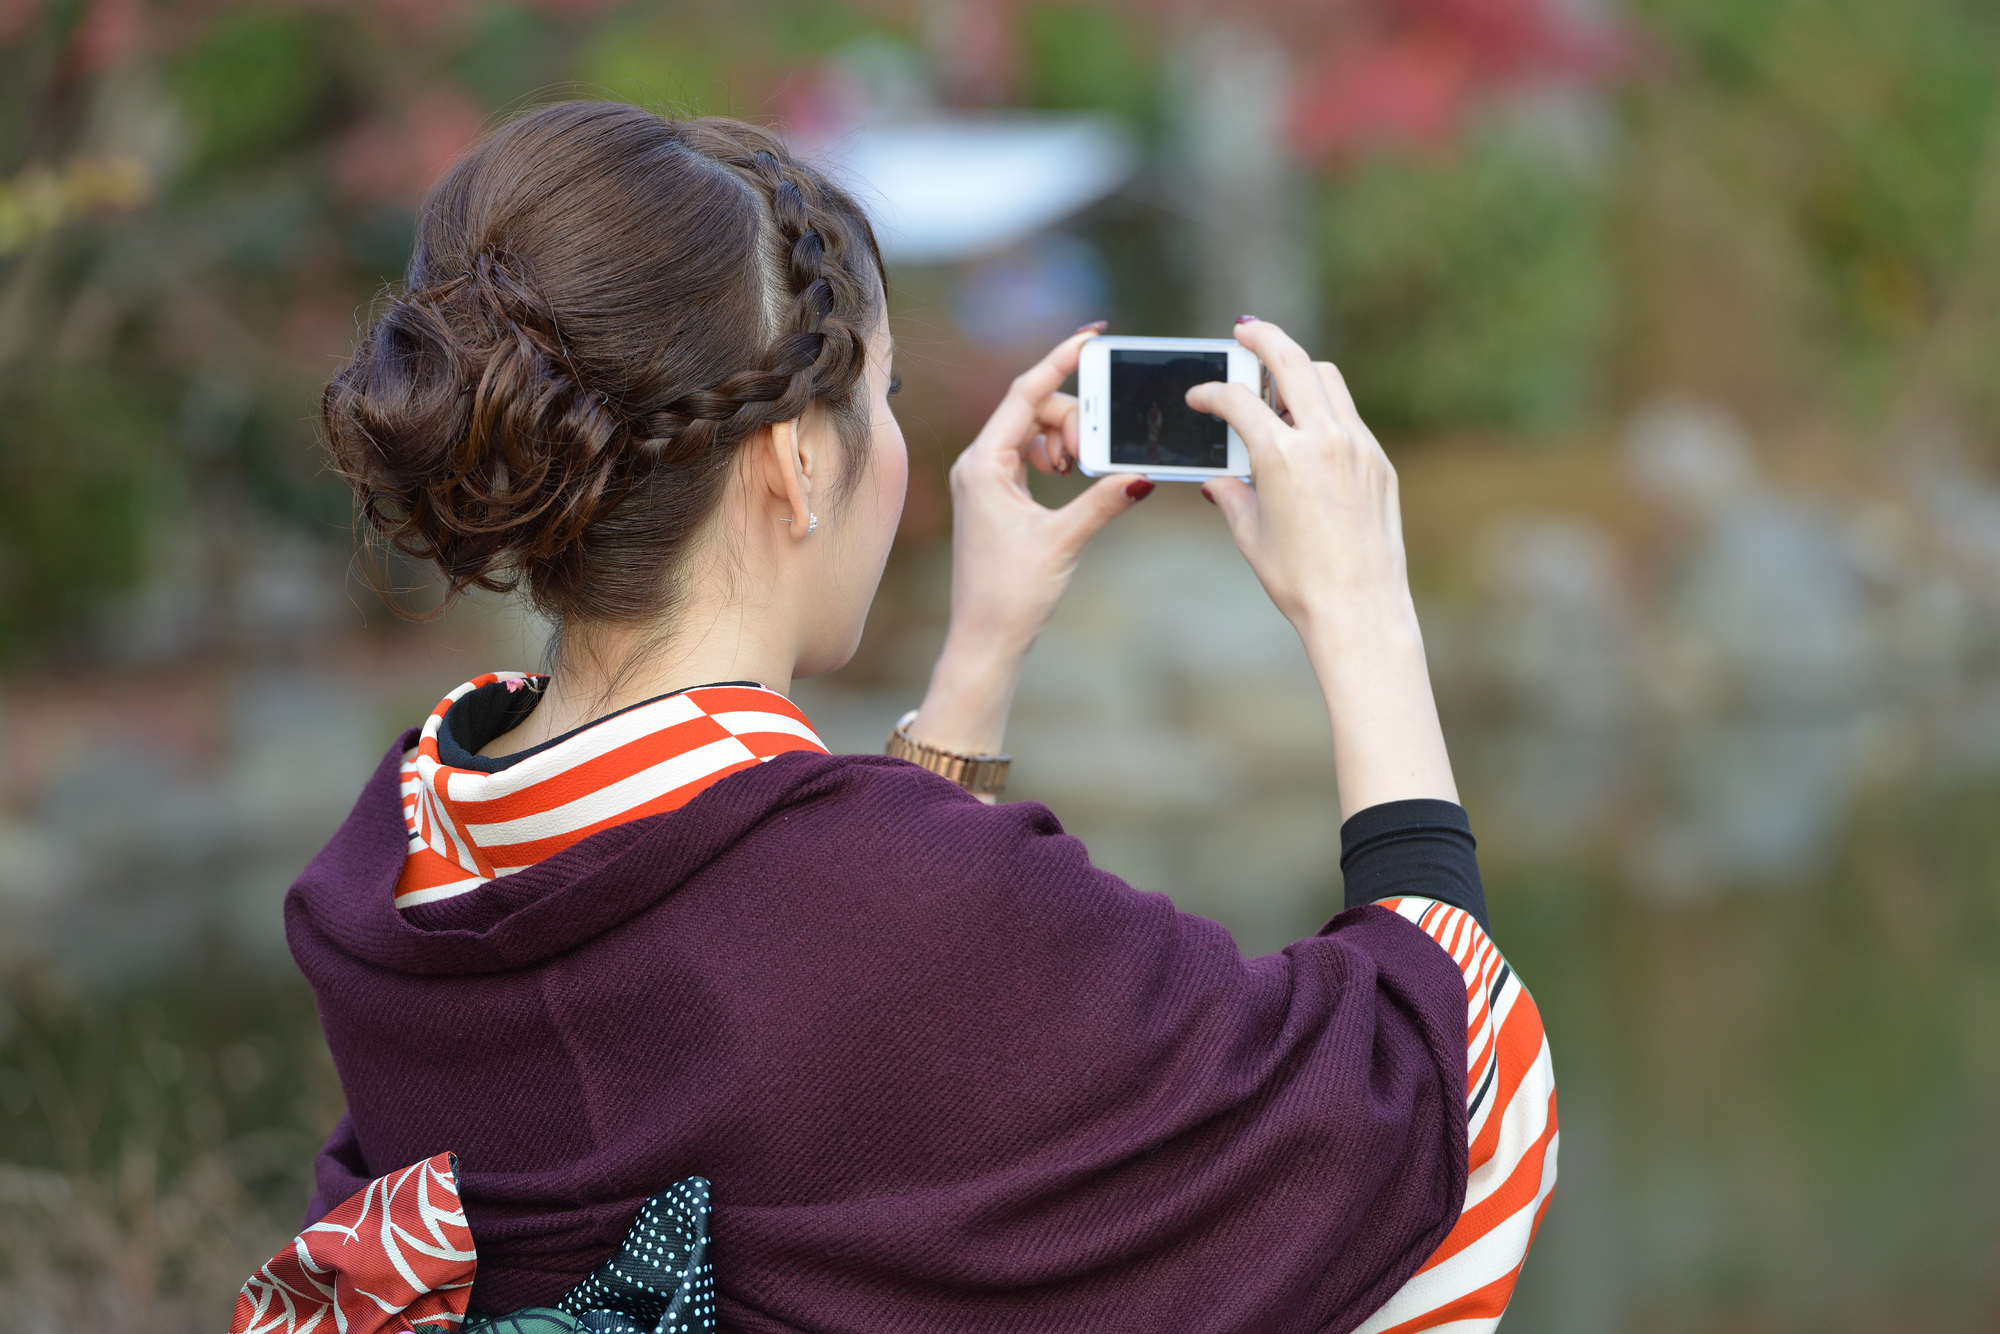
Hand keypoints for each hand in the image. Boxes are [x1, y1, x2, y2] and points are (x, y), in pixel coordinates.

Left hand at [909, 326, 1149, 763]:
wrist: (985, 639)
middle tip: (1089, 457)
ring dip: (1066, 438)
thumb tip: (1144, 474)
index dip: (1060, 360)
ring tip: (1079, 471)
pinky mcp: (995, 495)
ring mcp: (985, 478)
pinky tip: (1070, 476)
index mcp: (983, 463)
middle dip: (1071, 419)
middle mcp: (978, 463)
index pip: (1024, 393)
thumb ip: (1104, 501)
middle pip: (1033, 407)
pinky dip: (1056, 455)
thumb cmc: (1011, 594)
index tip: (1091, 336)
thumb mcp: (1064, 540)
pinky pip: (1029, 453)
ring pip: (1033, 429)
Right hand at [1187, 319, 1457, 816]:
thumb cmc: (1298, 581)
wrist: (1358, 609)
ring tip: (1275, 381)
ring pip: (1327, 380)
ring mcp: (1357, 447)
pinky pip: (1348, 416)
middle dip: (1263, 339)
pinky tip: (1306, 430)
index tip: (1199, 397)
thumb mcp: (1250, 535)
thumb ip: (1230, 494)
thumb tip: (1217, 478)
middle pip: (1292, 361)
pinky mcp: (1378, 462)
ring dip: (1299, 370)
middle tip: (1243, 332)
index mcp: (1282, 456)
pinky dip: (1324, 408)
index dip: (1211, 394)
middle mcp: (1324, 440)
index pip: (1238, 401)